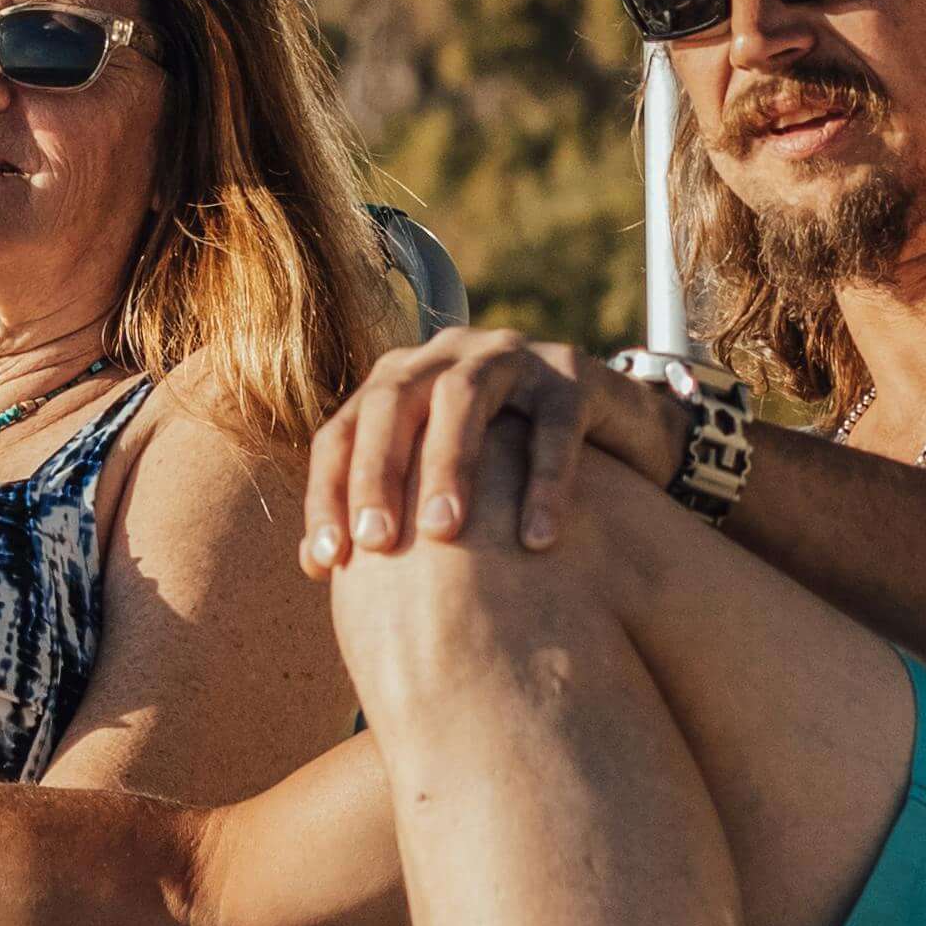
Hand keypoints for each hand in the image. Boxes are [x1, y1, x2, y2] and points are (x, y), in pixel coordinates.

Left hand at [304, 328, 678, 569]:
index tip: (325, 561)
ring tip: (443, 533)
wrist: (612, 429)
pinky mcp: (571, 376)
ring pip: (464, 399)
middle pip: (391, 404)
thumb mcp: (439, 479)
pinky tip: (537, 541)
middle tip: (376, 543)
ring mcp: (509, 358)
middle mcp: (444, 358)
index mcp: (397, 382)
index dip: (327, 493)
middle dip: (377, 473)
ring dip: (449, 465)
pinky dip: (545, 482)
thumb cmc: (504, 466)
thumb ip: (385, 508)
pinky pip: (554, 426)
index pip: (342, 433)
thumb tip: (313, 567)